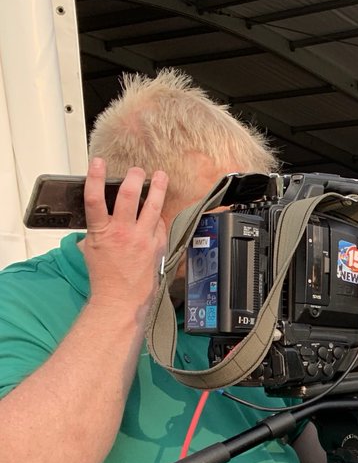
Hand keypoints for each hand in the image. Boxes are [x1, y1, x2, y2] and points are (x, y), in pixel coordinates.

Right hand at [79, 158, 168, 319]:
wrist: (121, 299)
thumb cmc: (105, 277)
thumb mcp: (91, 249)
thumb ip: (98, 229)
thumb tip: (101, 216)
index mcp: (101, 232)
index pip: (95, 199)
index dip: (95, 177)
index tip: (98, 162)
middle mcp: (123, 233)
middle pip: (128, 196)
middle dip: (134, 178)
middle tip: (137, 169)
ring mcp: (142, 239)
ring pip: (152, 207)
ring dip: (157, 189)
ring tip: (161, 177)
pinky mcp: (157, 246)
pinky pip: (161, 226)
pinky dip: (160, 218)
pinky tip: (160, 213)